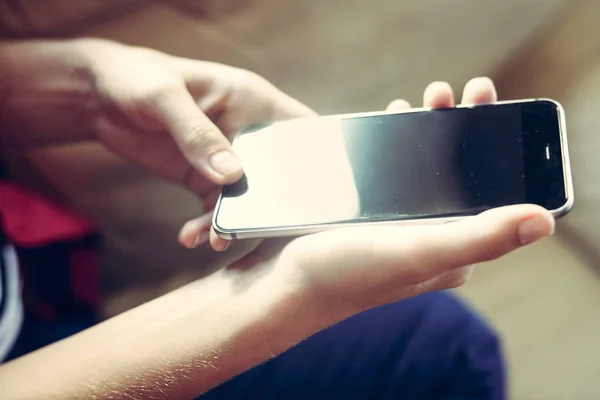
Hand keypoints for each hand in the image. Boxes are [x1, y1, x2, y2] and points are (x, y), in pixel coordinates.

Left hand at [0, 38, 313, 237]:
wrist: (100, 96)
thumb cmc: (137, 78)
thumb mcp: (165, 98)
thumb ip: (197, 134)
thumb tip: (231, 175)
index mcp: (252, 101)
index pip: (298, 130)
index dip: (313, 160)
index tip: (313, 194)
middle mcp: (246, 131)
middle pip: (277, 173)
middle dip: (270, 204)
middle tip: (257, 228)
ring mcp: (226, 157)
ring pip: (246, 197)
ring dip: (234, 220)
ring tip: (214, 238)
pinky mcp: (203, 177)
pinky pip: (216, 207)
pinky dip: (208, 224)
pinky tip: (192, 236)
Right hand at [180, 77, 554, 317]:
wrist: (276, 283)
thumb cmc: (343, 274)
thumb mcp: (417, 253)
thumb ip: (479, 237)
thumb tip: (543, 219)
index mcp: (453, 251)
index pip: (488, 191)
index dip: (490, 144)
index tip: (483, 101)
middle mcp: (430, 239)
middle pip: (455, 175)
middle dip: (456, 128)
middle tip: (444, 93)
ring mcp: (397, 227)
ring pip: (421, 171)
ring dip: (425, 132)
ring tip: (418, 102)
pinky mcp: (367, 217)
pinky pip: (391, 174)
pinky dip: (394, 146)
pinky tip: (389, 126)